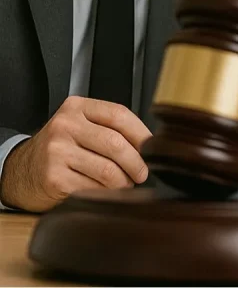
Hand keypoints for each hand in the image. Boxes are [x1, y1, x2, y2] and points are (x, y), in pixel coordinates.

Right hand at [0, 96, 150, 211]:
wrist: (21, 171)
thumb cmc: (61, 148)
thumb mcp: (81, 127)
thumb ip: (109, 128)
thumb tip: (150, 145)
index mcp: (77, 107)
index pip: (119, 115)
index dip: (142, 133)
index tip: (153, 148)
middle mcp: (65, 126)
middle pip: (116, 144)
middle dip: (136, 163)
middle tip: (142, 173)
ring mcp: (57, 152)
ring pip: (108, 170)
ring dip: (123, 182)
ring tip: (124, 184)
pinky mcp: (54, 178)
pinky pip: (93, 188)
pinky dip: (106, 193)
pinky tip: (105, 192)